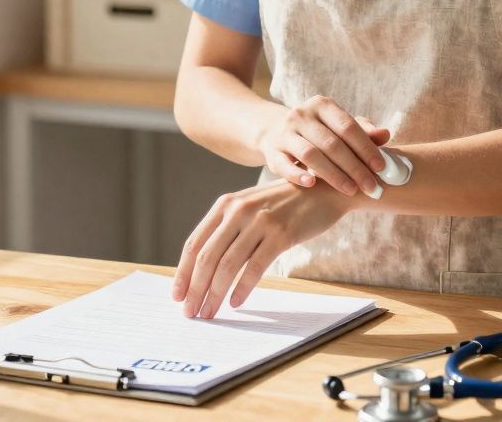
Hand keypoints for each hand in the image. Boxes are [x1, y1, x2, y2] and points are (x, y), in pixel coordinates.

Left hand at [171, 180, 353, 318]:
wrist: (323, 190)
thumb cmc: (284, 204)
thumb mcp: (249, 207)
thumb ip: (228, 229)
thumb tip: (203, 268)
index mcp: (225, 205)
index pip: (195, 244)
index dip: (183, 273)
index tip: (177, 296)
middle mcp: (238, 211)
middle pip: (207, 257)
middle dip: (195, 289)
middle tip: (191, 312)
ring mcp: (260, 221)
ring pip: (227, 265)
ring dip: (215, 294)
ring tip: (209, 312)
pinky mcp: (281, 234)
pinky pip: (255, 267)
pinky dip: (242, 288)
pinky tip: (235, 303)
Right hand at [256, 96, 390, 195]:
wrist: (275, 131)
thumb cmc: (318, 131)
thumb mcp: (339, 126)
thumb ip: (363, 131)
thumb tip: (385, 135)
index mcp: (322, 105)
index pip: (348, 127)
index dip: (366, 148)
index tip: (382, 168)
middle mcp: (302, 115)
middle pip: (332, 143)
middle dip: (355, 167)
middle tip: (371, 187)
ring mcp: (284, 132)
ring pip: (310, 154)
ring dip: (333, 175)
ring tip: (351, 190)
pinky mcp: (272, 151)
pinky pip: (284, 165)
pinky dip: (298, 175)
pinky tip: (312, 184)